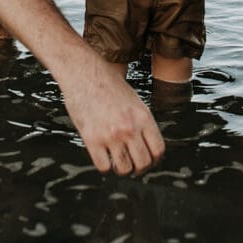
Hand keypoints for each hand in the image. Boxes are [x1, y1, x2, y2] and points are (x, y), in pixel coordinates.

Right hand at [61, 47, 164, 175]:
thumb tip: (147, 142)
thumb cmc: (107, 82)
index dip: (154, 160)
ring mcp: (111, 135)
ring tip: (117, 162)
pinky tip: (104, 158)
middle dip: (139, 169)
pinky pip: (103, 167)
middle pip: (143, 163)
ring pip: (124, 169)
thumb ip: (141, 121)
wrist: (83, 72)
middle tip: (133, 166)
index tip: (148, 161)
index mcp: (143, 116)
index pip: (158, 150)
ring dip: (122, 169)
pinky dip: (105, 166)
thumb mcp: (134, 99)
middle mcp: (129, 128)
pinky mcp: (92, 139)